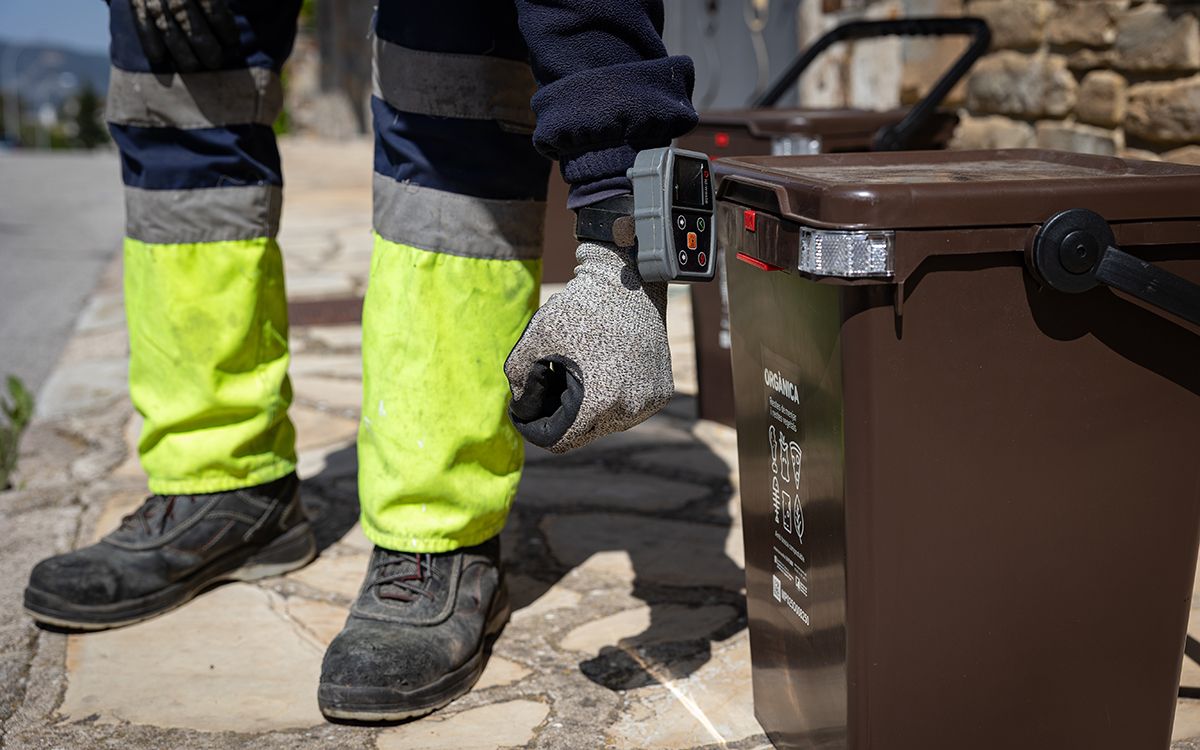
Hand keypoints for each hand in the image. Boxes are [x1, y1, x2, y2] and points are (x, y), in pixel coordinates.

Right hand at [130, 0, 240, 71]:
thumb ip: (216, 1)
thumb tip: (232, 23)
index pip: (212, 5)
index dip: (224, 26)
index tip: (232, 42)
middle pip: (188, 18)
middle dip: (204, 44)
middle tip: (215, 61)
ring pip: (166, 25)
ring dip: (179, 50)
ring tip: (192, 66)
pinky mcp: (136, 0)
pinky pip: (141, 21)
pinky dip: (148, 41)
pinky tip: (158, 58)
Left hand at [506, 241, 672, 452]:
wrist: (629, 280)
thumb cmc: (580, 307)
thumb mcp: (534, 340)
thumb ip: (518, 380)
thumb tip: (522, 406)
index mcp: (599, 402)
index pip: (560, 441)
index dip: (536, 428)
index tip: (527, 408)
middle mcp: (630, 410)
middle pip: (583, 434)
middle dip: (561, 414)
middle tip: (549, 383)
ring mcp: (650, 402)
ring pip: (607, 423)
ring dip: (588, 408)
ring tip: (576, 373)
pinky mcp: (662, 392)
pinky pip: (627, 408)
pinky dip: (611, 397)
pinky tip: (602, 369)